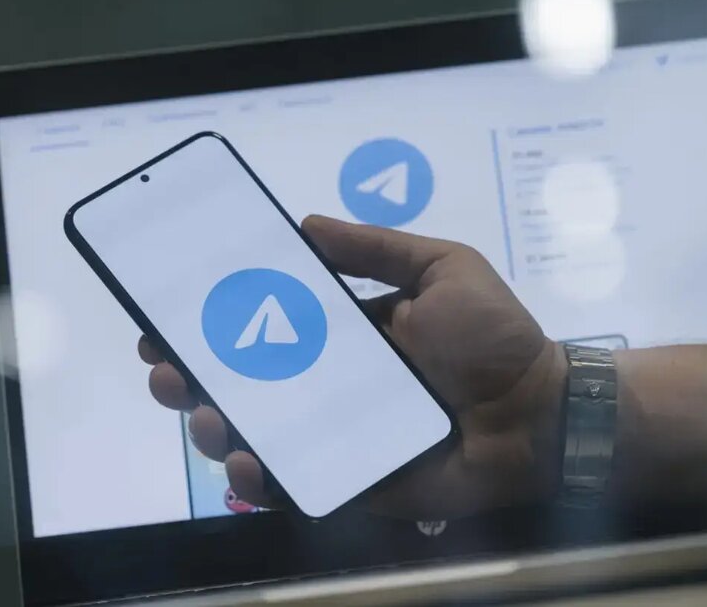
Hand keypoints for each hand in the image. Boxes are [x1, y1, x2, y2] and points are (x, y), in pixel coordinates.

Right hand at [143, 215, 567, 518]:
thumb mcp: (442, 269)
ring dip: (213, 423)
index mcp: (345, 332)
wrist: (541, 412)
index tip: (171, 309)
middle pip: (244, 379)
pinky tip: (246, 460)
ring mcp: (335, 434)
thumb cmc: (495, 338)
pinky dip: (261, 477)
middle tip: (165, 364)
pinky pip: (294, 482)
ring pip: (255, 432)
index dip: (213, 317)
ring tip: (203, 410)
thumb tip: (305, 224)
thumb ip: (377, 250)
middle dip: (191, 372)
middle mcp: (330, 382)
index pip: (263, 322)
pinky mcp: (351, 479)